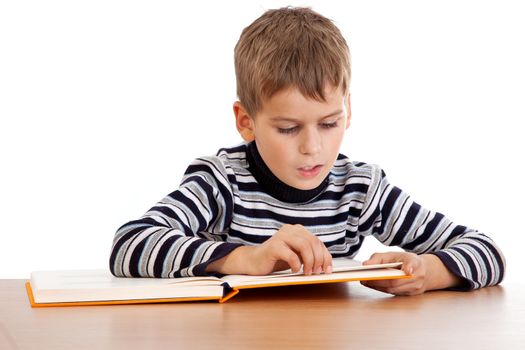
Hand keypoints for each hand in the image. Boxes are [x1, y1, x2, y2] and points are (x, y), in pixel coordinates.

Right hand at [206, 224, 332, 275]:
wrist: (253, 262)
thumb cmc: (276, 259)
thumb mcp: (296, 255)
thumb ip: (308, 254)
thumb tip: (326, 264)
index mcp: (297, 230)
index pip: (317, 241)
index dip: (325, 255)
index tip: (328, 269)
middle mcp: (290, 230)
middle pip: (313, 242)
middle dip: (319, 259)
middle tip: (318, 272)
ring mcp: (281, 236)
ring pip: (304, 246)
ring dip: (309, 261)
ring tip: (307, 272)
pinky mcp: (273, 246)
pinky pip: (291, 255)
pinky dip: (296, 265)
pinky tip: (294, 270)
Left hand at [360, 252, 460, 295]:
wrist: (425, 270)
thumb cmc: (406, 260)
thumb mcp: (394, 254)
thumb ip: (378, 258)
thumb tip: (365, 265)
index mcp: (415, 263)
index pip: (408, 267)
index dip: (400, 269)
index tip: (382, 271)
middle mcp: (418, 277)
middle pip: (395, 282)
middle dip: (378, 281)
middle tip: (364, 278)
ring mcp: (416, 288)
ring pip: (394, 290)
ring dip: (378, 287)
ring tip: (366, 282)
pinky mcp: (411, 294)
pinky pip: (395, 293)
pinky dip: (382, 289)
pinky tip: (373, 285)